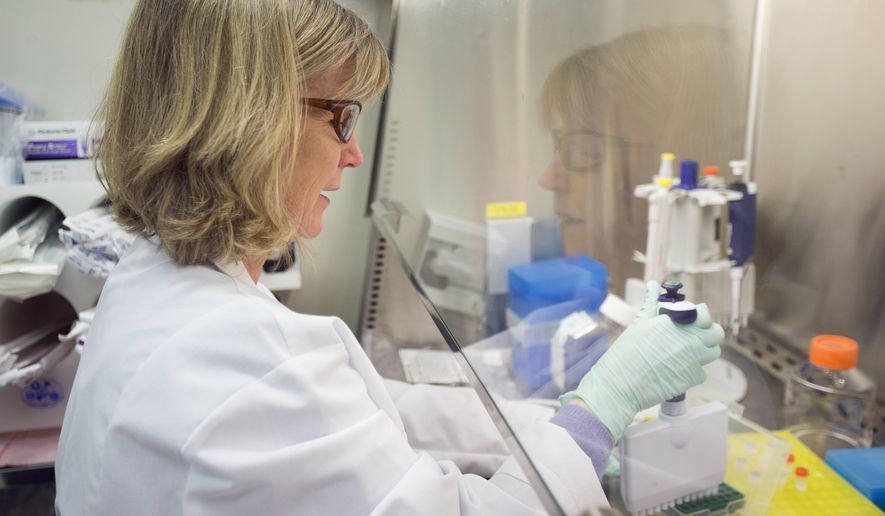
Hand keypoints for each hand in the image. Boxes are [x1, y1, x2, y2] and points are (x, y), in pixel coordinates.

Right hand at [560, 281, 723, 440]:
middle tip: (695, 336)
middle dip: (708, 332)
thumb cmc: (625, 354)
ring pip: (713, 352)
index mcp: (675, 323)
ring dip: (704, 350)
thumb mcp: (638, 324)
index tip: (693, 320)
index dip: (701, 316)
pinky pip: (703, 370)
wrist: (620, 385)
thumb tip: (653, 285)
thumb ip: (651, 304)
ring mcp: (693, 360)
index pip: (704, 314)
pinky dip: (693, 369)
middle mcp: (688, 339)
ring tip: (686, 352)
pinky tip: (677, 369)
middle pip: (716, 333)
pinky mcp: (693, 378)